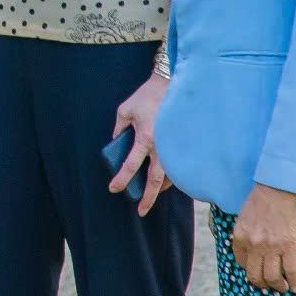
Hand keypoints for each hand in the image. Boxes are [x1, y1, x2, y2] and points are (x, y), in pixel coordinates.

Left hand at [108, 71, 171, 215]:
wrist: (171, 84)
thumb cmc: (146, 96)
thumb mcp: (124, 110)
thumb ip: (118, 128)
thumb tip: (116, 143)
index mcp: (144, 137)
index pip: (131, 165)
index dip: (121, 179)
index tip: (114, 189)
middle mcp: (160, 146)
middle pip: (155, 180)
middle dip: (148, 198)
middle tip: (141, 211)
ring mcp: (173, 146)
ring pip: (169, 175)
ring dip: (160, 188)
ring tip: (151, 195)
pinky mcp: (181, 143)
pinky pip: (176, 165)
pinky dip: (170, 175)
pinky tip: (164, 179)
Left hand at [231, 183, 295, 292]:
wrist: (281, 187)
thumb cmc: (263, 199)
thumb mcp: (243, 216)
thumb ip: (244, 233)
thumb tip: (247, 249)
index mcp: (241, 236)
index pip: (241, 263)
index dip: (250, 270)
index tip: (257, 272)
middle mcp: (254, 244)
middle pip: (255, 275)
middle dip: (262, 284)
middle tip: (269, 285)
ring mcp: (272, 247)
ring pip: (272, 277)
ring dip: (278, 286)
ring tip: (283, 287)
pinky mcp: (290, 246)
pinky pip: (291, 271)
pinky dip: (293, 282)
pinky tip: (295, 286)